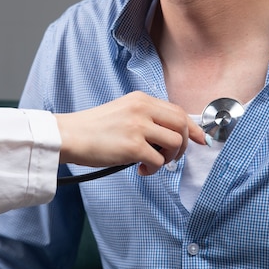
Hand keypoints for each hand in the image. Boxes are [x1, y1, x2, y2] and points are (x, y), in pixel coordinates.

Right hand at [55, 91, 206, 175]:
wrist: (69, 135)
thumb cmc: (92, 128)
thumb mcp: (122, 112)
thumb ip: (146, 118)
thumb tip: (172, 135)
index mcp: (141, 99)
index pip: (177, 111)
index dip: (192, 128)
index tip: (200, 139)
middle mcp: (142, 109)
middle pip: (181, 125)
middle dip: (183, 145)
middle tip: (170, 156)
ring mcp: (138, 127)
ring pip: (175, 144)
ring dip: (168, 158)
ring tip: (151, 162)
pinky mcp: (132, 146)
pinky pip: (158, 161)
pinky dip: (153, 169)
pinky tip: (140, 168)